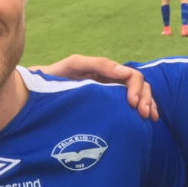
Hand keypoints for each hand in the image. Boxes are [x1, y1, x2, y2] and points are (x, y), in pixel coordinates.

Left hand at [28, 55, 157, 119]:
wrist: (38, 94)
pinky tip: (146, 122)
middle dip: (145, 98)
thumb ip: (98, 64)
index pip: (131, 76)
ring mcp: (110, 96)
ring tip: (149, 118)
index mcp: (106, 72)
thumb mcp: (74, 65)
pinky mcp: (107, 109)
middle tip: (143, 114)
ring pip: (138, 97)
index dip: (136, 88)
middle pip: (139, 87)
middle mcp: (112, 83)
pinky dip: (142, 111)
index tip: (131, 103)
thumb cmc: (54, 77)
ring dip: (148, 105)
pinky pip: (128, 110)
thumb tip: (123, 71)